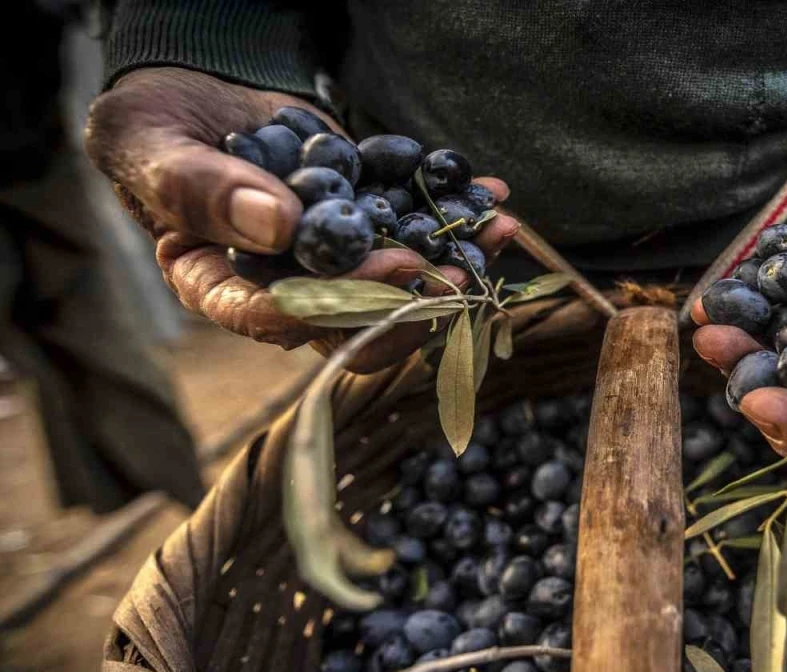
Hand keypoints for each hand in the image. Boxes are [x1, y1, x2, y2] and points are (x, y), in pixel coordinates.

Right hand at [85, 67, 520, 372]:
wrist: (194, 94)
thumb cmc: (154, 130)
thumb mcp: (151, 148)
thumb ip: (201, 189)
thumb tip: (280, 226)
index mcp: (222, 289)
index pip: (279, 318)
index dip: (339, 303)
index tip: (388, 273)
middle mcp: (285, 289)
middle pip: (354, 323)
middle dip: (413, 301)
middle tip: (456, 273)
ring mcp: (331, 262)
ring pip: (398, 284)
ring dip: (453, 262)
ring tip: (496, 231)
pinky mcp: (364, 226)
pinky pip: (413, 229)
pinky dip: (456, 215)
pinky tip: (492, 197)